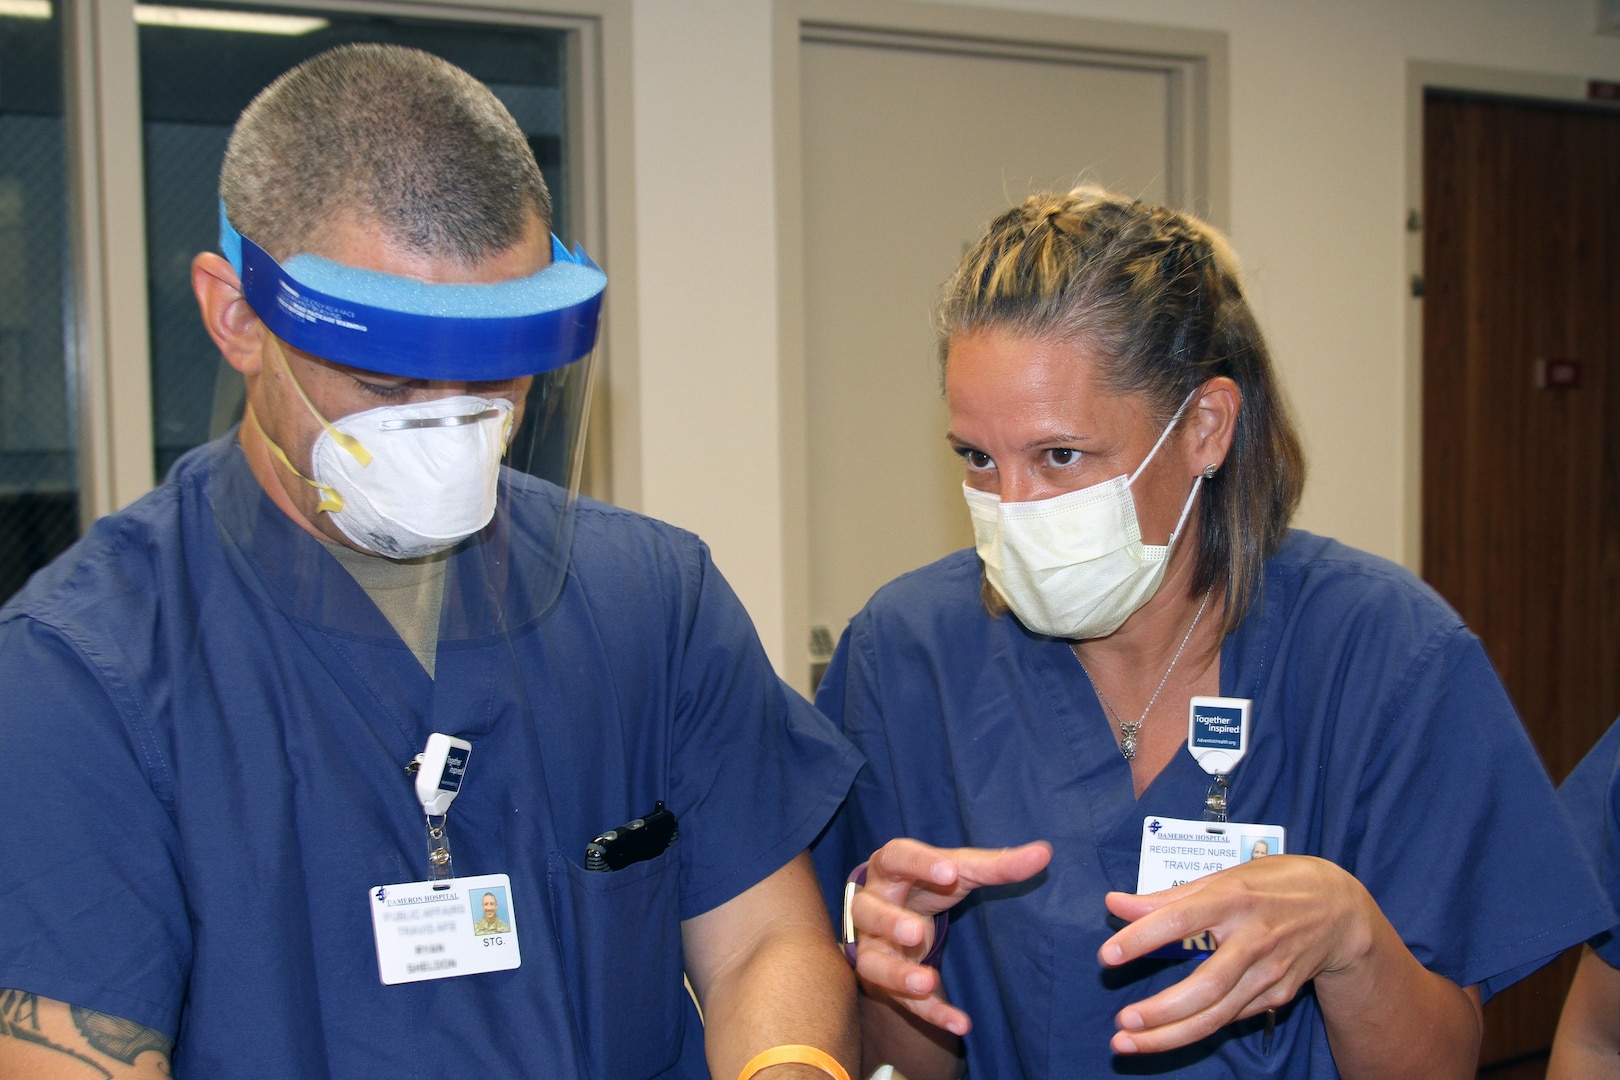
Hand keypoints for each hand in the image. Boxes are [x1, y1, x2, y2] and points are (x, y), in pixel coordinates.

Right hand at [849, 838, 1050, 1035]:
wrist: (897, 916)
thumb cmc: (929, 884)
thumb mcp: (959, 871)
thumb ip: (998, 865)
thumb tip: (1044, 853)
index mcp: (891, 867)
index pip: (896, 856)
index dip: (919, 863)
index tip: (948, 871)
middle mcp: (872, 904)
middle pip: (867, 910)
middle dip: (889, 922)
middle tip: (915, 932)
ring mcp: (872, 944)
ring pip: (871, 961)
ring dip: (896, 974)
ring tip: (926, 982)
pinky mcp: (883, 978)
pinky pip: (901, 1000)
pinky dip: (930, 1012)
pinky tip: (961, 1023)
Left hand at [1098, 854, 1378, 1054]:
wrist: (1340, 911)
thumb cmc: (1270, 885)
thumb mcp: (1221, 878)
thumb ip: (1166, 896)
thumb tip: (1114, 903)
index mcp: (1233, 899)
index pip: (1181, 919)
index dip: (1143, 938)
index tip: (1107, 956)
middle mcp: (1253, 939)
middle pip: (1206, 986)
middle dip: (1162, 1010)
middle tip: (1123, 1020)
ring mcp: (1269, 973)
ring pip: (1218, 1015)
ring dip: (1171, 1034)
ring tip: (1130, 1041)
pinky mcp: (1277, 995)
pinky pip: (1231, 1017)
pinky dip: (1197, 1028)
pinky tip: (1167, 1034)